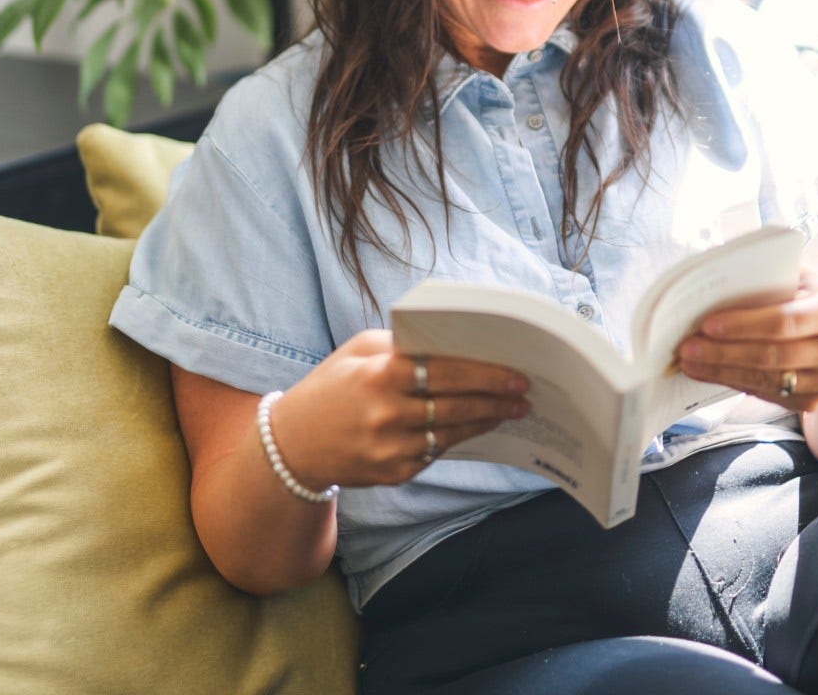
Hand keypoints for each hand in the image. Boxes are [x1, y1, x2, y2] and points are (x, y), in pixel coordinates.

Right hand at [272, 329, 530, 488]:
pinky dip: (457, 439)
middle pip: (457, 406)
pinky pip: (435, 453)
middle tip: (524, 395)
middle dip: (496, 400)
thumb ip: (403, 346)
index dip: (486, 374)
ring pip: (452, 434)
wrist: (292, 445)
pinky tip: (476, 428)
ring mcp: (391, 449)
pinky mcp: (393, 473)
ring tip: (509, 412)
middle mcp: (387, 414)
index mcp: (381, 375)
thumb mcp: (358, 352)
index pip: (446, 372)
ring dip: (485, 422)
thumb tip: (455, 344)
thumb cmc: (331, 386)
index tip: (516, 374)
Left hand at [676, 270, 817, 413]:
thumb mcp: (810, 283)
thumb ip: (774, 278)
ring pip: (766, 380)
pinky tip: (712, 373)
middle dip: (723, 353)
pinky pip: (767, 394)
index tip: (707, 324)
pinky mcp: (814, 402)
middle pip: (771, 355)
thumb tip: (719, 279)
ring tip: (690, 363)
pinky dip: (736, 383)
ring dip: (722, 372)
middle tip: (686, 348)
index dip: (744, 324)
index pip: (784, 320)